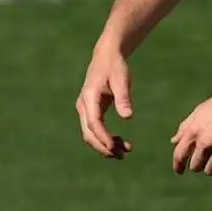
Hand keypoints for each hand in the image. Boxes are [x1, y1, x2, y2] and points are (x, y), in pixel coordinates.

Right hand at [76, 44, 133, 158]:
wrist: (107, 56)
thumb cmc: (115, 66)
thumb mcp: (122, 79)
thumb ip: (123, 98)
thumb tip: (128, 117)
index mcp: (89, 96)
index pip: (94, 122)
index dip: (103, 137)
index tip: (115, 147)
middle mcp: (84, 105)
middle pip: (89, 133)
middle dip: (103, 147)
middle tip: (121, 156)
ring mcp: (85, 109)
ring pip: (91, 134)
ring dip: (105, 145)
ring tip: (125, 152)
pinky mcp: (91, 111)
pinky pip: (95, 129)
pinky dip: (106, 138)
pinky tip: (120, 142)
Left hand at [171, 83, 211, 175]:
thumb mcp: (200, 110)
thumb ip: (185, 127)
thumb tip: (174, 141)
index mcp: (193, 130)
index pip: (179, 155)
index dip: (178, 166)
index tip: (180, 170)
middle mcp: (205, 142)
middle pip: (195, 166)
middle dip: (199, 162)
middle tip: (206, 155)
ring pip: (210, 171)